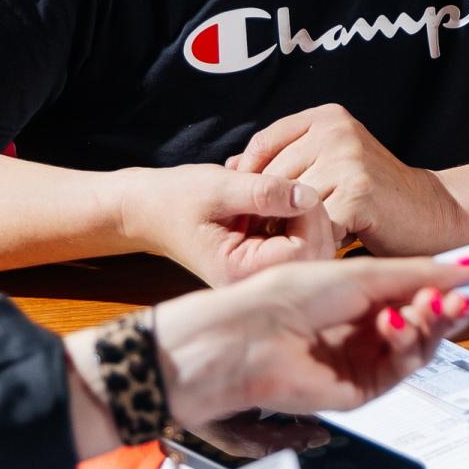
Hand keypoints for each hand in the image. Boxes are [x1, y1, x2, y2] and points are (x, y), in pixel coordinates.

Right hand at [116, 163, 339, 285]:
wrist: (150, 211)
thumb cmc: (177, 199)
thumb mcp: (219, 188)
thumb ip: (265, 192)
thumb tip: (309, 196)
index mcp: (241, 272)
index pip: (304, 251)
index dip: (311, 215)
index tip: (295, 188)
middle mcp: (255, 282)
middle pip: (317, 253)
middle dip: (313, 215)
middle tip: (290, 187)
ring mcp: (261, 274)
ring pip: (313, 246)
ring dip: (304, 213)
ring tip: (275, 192)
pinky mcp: (265, 260)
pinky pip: (300, 239)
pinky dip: (295, 215)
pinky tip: (271, 199)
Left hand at [149, 257, 468, 423]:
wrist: (249, 337)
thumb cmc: (287, 296)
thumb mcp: (362, 272)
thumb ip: (419, 272)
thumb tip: (467, 266)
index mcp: (362, 296)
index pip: (418, 291)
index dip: (446, 284)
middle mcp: (365, 328)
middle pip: (425, 322)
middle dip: (446, 308)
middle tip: (461, 297)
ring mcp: (364, 359)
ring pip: (419, 346)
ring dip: (430, 324)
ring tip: (429, 306)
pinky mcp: (361, 389)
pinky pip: (400, 368)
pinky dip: (405, 344)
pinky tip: (393, 323)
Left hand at [230, 104, 468, 255]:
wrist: (434, 213)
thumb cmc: (374, 196)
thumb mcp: (329, 165)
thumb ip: (286, 161)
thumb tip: (230, 167)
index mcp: (325, 117)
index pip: (261, 147)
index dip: (254, 183)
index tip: (260, 211)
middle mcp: (335, 130)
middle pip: (272, 179)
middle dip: (272, 212)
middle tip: (287, 235)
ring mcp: (348, 158)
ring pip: (290, 205)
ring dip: (294, 230)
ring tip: (312, 240)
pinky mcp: (358, 191)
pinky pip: (314, 225)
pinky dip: (318, 242)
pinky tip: (333, 246)